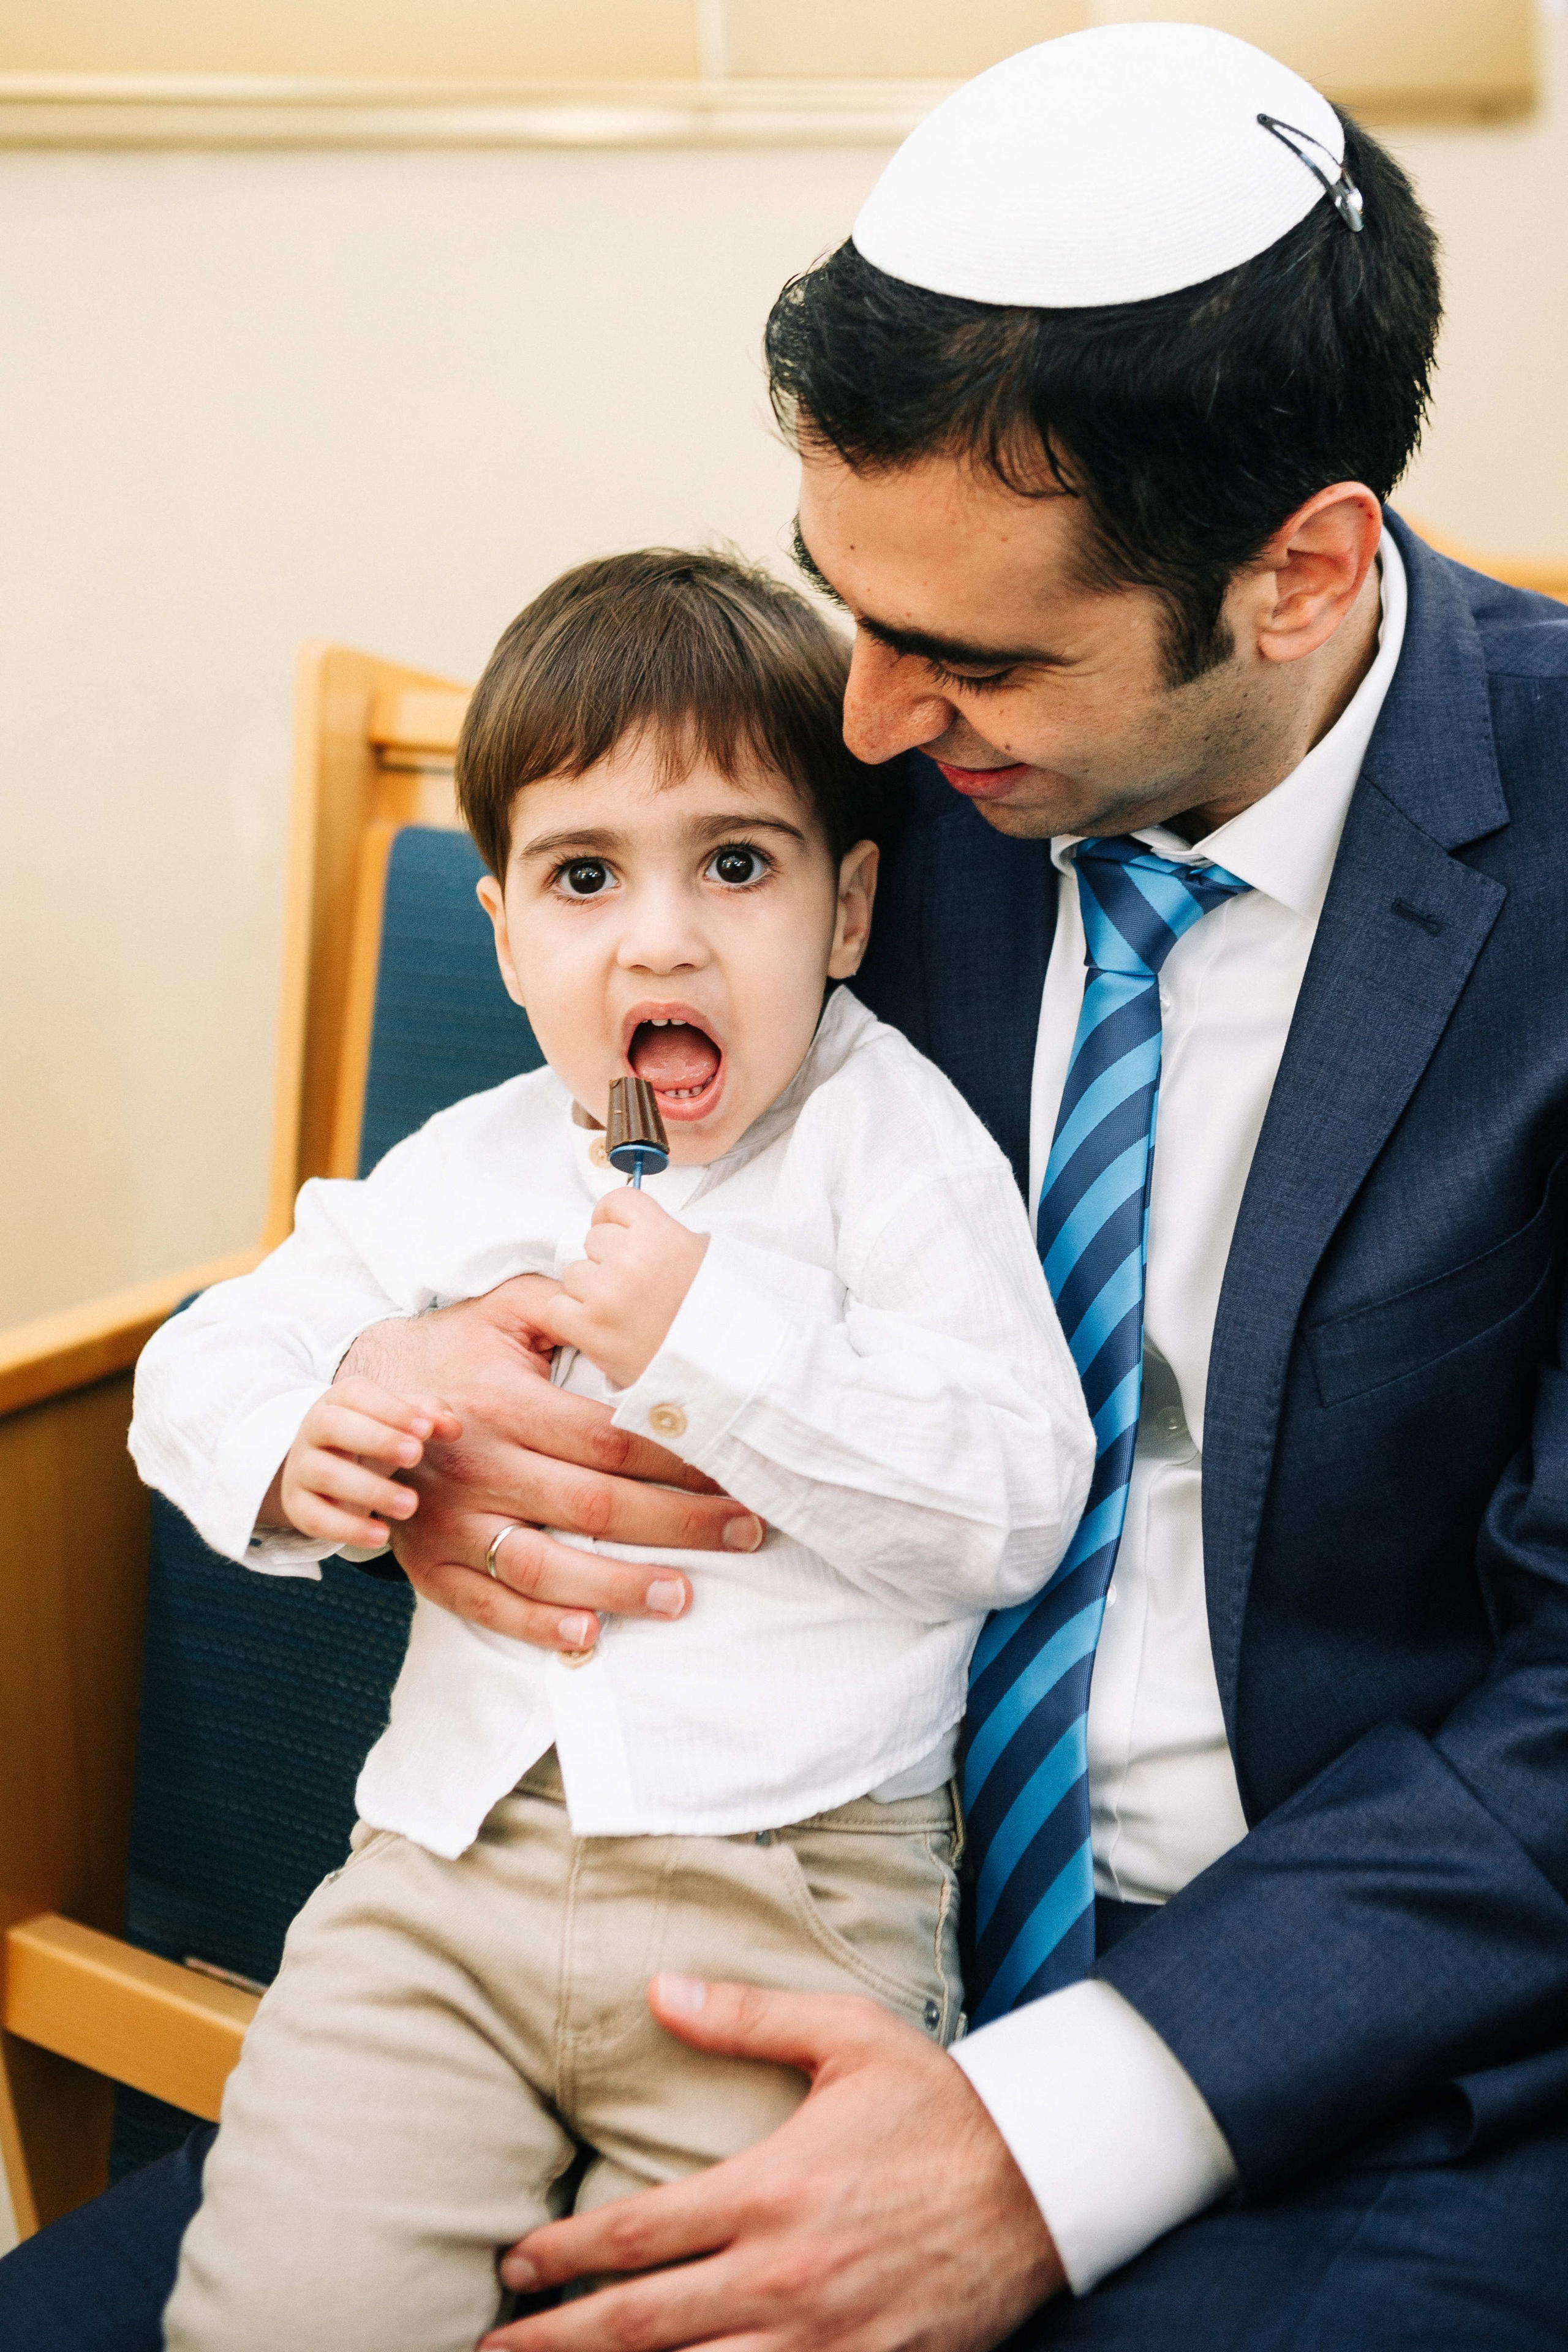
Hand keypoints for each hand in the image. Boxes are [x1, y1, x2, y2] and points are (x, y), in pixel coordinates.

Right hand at [263, 1378, 460, 1549]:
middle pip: (333, 1426)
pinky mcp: (298, 1506)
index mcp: (339, 1401)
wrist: (322, 1470)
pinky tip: (381, 1535)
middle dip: (377, 1439)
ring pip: (325, 1474)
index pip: (356, 1395)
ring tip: (410, 1504)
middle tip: (416, 1454)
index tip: (425, 1429)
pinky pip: (316, 1518)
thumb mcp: (398, 1422)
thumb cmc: (373, 1438)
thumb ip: (427, 1418)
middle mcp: (312, 1429)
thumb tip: (451, 1426)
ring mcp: (300, 1468)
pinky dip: (348, 1529)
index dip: (391, 1409)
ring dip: (370, 1490)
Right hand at [337, 1276, 762, 1659]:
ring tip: (682, 1595)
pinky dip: (537, 1628)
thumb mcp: (505, 1310)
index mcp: (503, 1404)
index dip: (677, 1459)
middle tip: (745, 1532)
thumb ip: (569, 1303)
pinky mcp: (428, 1565)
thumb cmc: (453, 1351)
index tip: (735, 1470)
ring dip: (619, 1587)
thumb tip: (635, 1303)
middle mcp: (476, 1466)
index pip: (608, 1440)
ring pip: (544, 1566)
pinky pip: (487, 1606)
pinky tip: (590, 1637)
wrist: (360, 1401)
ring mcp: (449, 1523)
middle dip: (679, 1524)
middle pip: (593, 1506)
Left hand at [482, 1979, 1065, 2351]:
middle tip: (494, 2347)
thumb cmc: (939, 2103)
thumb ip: (747, 2018)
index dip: (564, 2254)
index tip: (514, 2263)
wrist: (1044, 2181)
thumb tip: (658, 1990)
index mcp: (772, 2190)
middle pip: (642, 2327)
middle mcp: (785, 2276)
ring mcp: (824, 2338)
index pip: (638, 2234)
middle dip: (557, 2341)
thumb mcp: (846, 2038)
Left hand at [541, 1190, 709, 1389]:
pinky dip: (574, 1318)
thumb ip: (665, 1234)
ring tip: (622, 1311)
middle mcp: (629, 1260)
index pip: (615, 1202)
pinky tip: (602, 1327)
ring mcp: (606, 1296)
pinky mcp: (590, 1332)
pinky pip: (558, 1308)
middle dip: (608, 1259)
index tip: (622, 1235)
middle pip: (593, 1239)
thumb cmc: (718, 1313)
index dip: (616, 1219)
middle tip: (634, 1285)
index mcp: (660, 1234)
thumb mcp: (707, 1255)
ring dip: (591, 1290)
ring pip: (573, 1274)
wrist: (723, 1371)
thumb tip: (633, 1225)